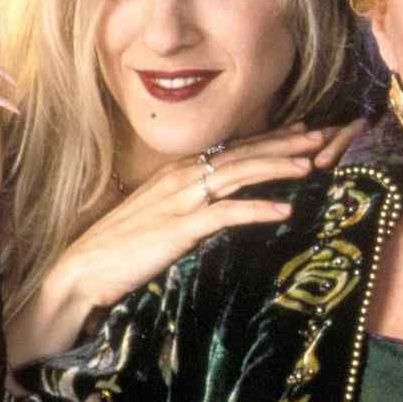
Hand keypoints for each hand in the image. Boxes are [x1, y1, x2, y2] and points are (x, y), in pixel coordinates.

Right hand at [4, 120, 362, 366]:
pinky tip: (285, 211)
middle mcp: (182, 178)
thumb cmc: (120, 248)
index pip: (232, 149)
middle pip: (243, 154)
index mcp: (178, 173)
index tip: (301, 130)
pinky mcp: (180, 228)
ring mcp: (181, 200)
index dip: (269, 139)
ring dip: (278, 167)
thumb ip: (189, 205)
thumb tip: (219, 205)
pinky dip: (259, 210)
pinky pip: (228, 214)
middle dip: (284, 144)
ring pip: (240, 175)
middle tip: (321, 136)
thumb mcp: (160, 217)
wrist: (81, 270)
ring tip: (311, 165)